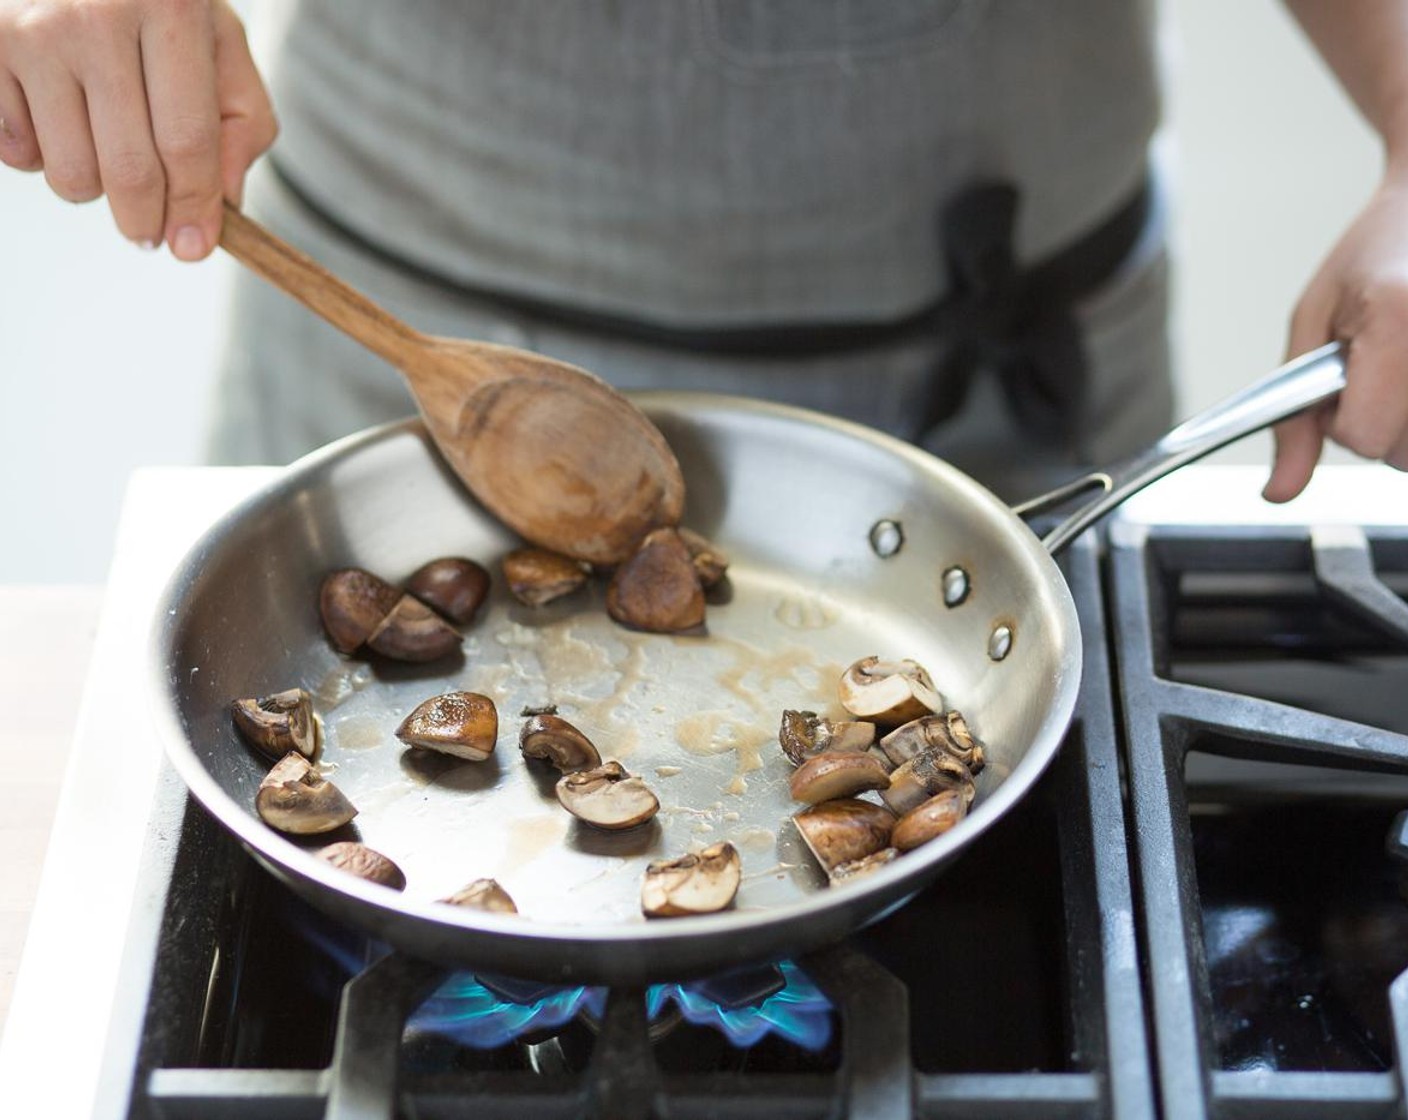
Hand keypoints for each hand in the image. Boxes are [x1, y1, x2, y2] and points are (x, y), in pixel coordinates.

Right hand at [0, 0, 276, 259]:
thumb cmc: (155, 2)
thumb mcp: (217, 41)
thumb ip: (241, 121)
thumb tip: (223, 205)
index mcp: (170, 8)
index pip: (187, 141)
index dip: (194, 207)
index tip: (194, 248)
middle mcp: (97, 16)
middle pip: (130, 170)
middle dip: (146, 221)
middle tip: (149, 232)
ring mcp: (33, 31)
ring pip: (70, 174)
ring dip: (94, 188)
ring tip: (103, 149)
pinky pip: (18, 154)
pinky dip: (42, 156)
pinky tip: (56, 117)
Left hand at [1266, 175, 1407, 500]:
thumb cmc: (1374, 252)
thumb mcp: (1315, 323)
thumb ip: (1294, 419)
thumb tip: (1280, 493)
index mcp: (1399, 324)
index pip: (1364, 437)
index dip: (1342, 419)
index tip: (1346, 377)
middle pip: (1402, 455)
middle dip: (1382, 424)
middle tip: (1383, 364)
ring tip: (1407, 362)